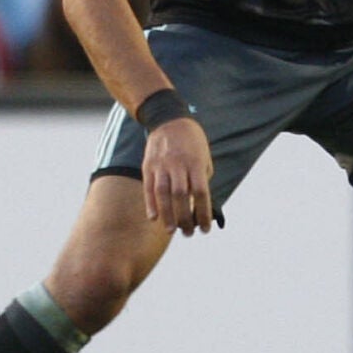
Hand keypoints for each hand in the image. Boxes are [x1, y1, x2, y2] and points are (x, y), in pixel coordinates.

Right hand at [141, 117, 213, 235]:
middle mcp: (178, 164)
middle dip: (185, 218)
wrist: (169, 120)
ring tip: (171, 230)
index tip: (205, 228)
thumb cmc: (192, 143)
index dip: (203, 213)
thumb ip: (201, 180)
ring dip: (167, 214)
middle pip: (181, 196)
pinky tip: (154, 218)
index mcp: (195, 163)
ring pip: (163, 193)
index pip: (201, 193)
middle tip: (188, 233)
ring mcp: (161, 165)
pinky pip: (148, 187)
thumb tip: (199, 206)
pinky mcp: (148, 165)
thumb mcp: (203, 158)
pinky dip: (150, 204)